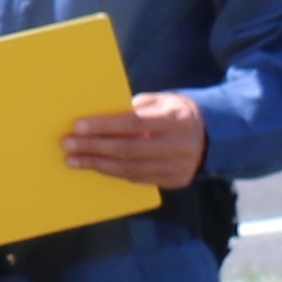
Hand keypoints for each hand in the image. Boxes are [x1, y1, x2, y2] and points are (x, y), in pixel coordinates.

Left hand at [65, 90, 208, 187]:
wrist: (215, 136)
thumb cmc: (176, 113)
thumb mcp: (164, 101)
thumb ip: (137, 106)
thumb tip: (100, 115)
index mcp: (177, 120)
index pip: (134, 123)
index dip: (104, 126)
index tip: (77, 126)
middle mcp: (180, 145)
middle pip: (128, 149)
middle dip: (94, 147)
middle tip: (66, 144)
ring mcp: (179, 166)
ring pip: (130, 168)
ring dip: (97, 164)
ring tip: (72, 160)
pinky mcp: (176, 181)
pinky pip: (137, 178)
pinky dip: (112, 173)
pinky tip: (93, 167)